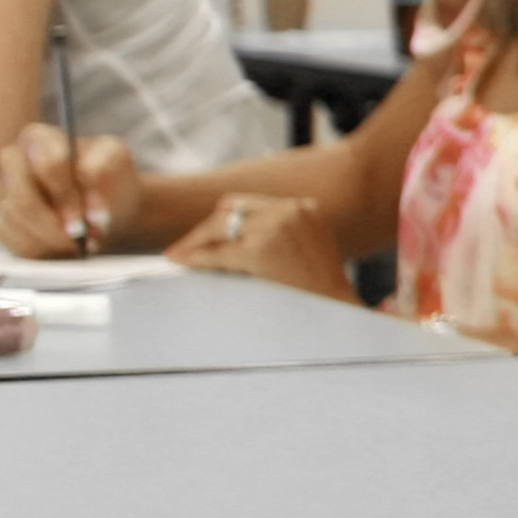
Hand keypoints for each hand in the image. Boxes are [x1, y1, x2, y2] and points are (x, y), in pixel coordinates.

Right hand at [0, 123, 136, 255]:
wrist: (108, 204)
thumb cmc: (108, 177)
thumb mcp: (114, 159)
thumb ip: (101, 161)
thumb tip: (84, 172)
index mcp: (38, 139)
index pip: (45, 163)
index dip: (68, 194)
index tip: (93, 216)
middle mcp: (12, 162)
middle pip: (21, 198)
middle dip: (54, 224)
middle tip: (81, 238)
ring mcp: (1, 192)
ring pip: (15, 222)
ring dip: (51, 239)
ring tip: (81, 244)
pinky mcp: (0, 220)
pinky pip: (12, 241)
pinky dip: (42, 250)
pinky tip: (64, 248)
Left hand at [174, 192, 352, 299]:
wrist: (339, 313)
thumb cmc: (321, 292)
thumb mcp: (307, 249)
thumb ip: (281, 234)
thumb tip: (235, 238)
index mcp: (303, 207)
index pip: (249, 204)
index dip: (223, 219)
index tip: (206, 235)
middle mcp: (289, 210)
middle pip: (230, 209)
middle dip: (205, 229)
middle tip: (183, 247)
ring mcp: (276, 228)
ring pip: (220, 227)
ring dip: (196, 242)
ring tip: (177, 254)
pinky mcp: (262, 251)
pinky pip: (218, 253)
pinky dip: (196, 257)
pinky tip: (181, 262)